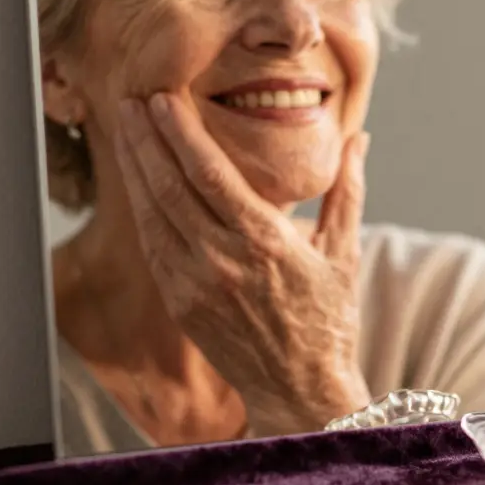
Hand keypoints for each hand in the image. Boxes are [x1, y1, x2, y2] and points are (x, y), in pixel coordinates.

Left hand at [113, 93, 371, 435]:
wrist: (300, 387)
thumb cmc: (328, 320)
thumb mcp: (344, 251)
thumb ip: (348, 190)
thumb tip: (360, 139)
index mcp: (265, 243)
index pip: (210, 174)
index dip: (181, 133)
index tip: (163, 99)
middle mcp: (223, 261)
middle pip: (170, 186)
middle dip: (146, 138)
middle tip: (131, 96)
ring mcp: (195, 283)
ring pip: (153, 212)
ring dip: (135, 165)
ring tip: (124, 126)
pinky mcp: (180, 301)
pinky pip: (153, 243)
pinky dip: (141, 205)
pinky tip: (136, 178)